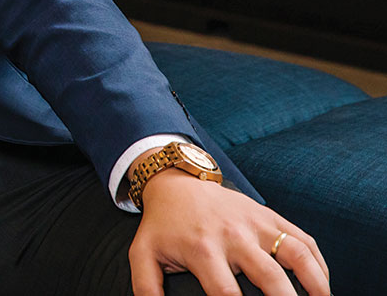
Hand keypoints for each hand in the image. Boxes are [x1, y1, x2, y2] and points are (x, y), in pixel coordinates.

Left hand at [129, 169, 329, 295]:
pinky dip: (319, 263)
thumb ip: (146, 288)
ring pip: (297, 255)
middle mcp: (234, 235)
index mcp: (203, 250)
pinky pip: (302, 238)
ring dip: (316, 284)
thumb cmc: (162, 225)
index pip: (228, 295)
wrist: (175, 182)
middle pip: (271, 279)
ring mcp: (255, 223)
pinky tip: (323, 286)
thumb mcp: (143, 254)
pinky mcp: (269, 215)